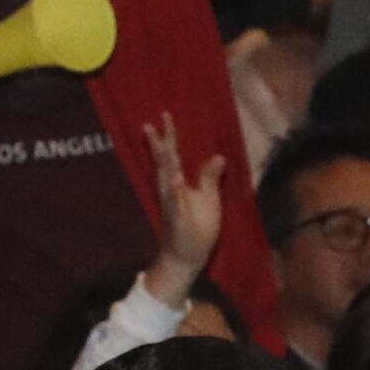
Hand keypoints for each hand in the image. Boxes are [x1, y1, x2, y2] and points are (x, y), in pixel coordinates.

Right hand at [141, 116, 225, 301]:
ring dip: (166, 167)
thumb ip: (209, 177)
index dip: (170, 137)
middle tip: (150, 124)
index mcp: (179, 184)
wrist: (187, 255)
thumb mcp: (209, 197)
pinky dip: (175, 194)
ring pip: (167, 184)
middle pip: (165, 165)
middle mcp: (171, 192)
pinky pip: (176, 207)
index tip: (164, 115)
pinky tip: (175, 182)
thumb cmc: (197, 224)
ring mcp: (173, 207)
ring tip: (163, 148)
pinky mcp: (179, 223)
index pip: (174, 156)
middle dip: (159, 146)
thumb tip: (219, 156)